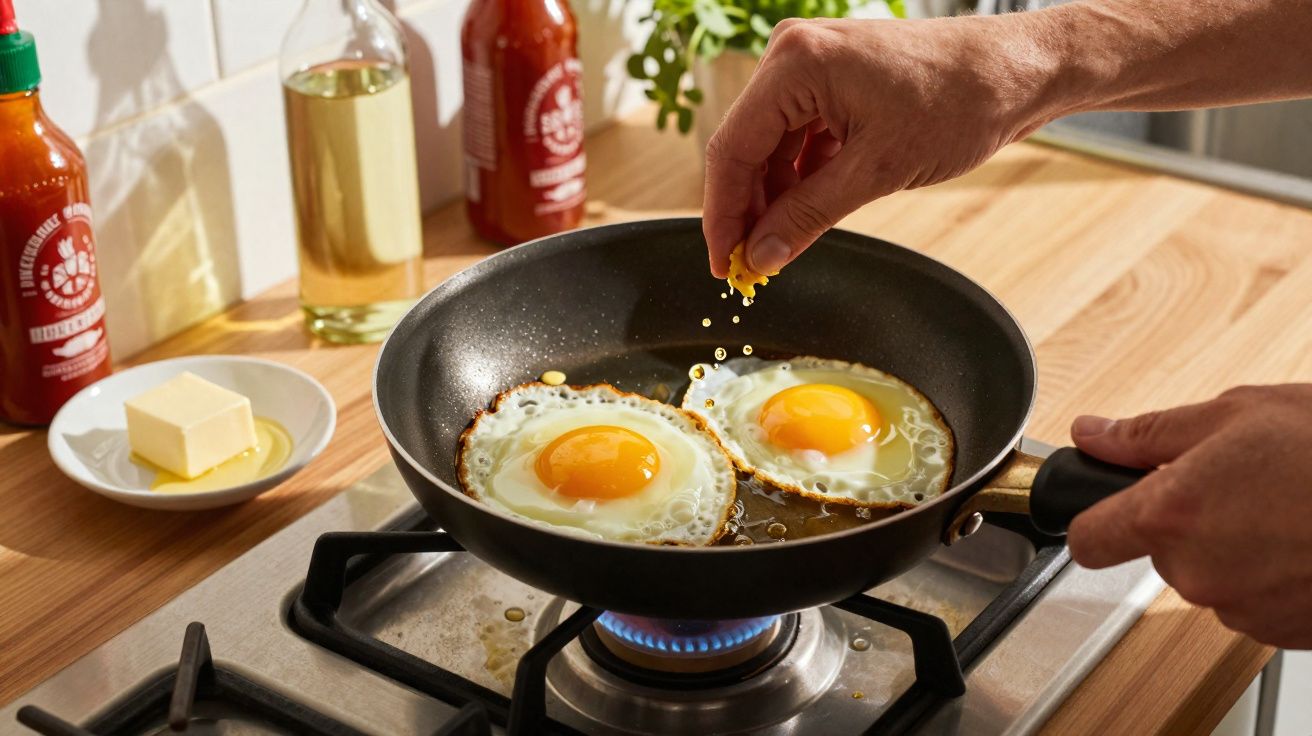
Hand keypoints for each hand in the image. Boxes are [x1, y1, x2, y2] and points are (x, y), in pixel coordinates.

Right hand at [701, 16, 1060, 277]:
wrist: (1019, 71)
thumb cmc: (960, 102)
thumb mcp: (877, 171)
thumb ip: (809, 215)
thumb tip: (762, 256)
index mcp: (796, 64)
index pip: (733, 148)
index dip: (723, 214)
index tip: (723, 264)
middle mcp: (793, 54)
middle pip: (746, 145)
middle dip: (746, 208)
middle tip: (748, 265)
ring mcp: (813, 64)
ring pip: (770, 145)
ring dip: (773, 196)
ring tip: (779, 245)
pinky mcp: (833, 79)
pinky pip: (798, 135)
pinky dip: (799, 177)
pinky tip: (806, 212)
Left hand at [1067, 384, 1311, 647]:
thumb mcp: (1238, 413)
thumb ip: (1149, 433)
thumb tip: (1094, 433)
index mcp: (1172, 512)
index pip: (1088, 538)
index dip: (1092, 519)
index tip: (1101, 510)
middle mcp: (1198, 571)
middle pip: (1160, 552)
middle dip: (1187, 520)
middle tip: (1239, 483)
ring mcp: (1242, 608)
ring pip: (1210, 576)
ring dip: (1234, 547)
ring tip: (1285, 507)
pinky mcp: (1282, 632)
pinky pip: (1253, 601)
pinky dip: (1271, 574)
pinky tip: (1303, 539)